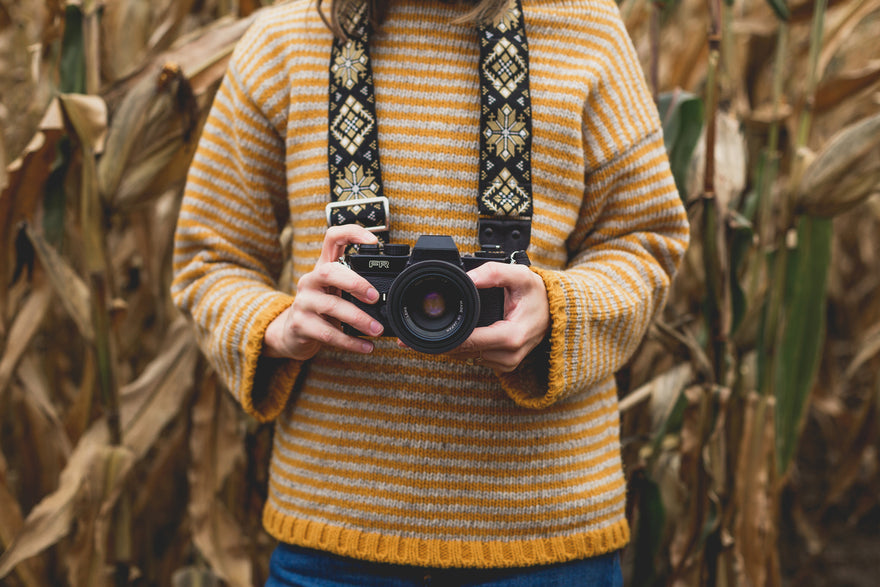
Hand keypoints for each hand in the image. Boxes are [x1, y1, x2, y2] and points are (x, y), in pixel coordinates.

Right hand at [263, 225, 384, 360]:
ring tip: (376, 329)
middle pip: (328, 272)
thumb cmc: (322, 309)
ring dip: (358, 318)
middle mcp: (310, 280)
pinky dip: (350, 341)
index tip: (374, 241)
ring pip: (330, 306)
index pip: (332, 238)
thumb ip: (356, 285)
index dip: (352, 233)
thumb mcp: (335, 291)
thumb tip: (390, 293)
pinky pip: (328, 333)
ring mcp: (303, 302)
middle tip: (374, 297)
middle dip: (354, 283)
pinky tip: (366, 346)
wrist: (292, 334)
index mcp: (323, 267)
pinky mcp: (300, 325)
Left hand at [446, 262, 549, 371]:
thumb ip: (494, 273)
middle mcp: (511, 355)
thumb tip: (469, 278)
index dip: (452, 333)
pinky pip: (479, 359)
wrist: (554, 311)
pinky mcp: (506, 365)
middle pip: (467, 351)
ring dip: (461, 343)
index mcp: (513, 336)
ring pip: (470, 357)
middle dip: (453, 338)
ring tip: (461, 324)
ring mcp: (509, 363)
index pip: (471, 342)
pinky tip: (473, 334)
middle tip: (445, 320)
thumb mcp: (520, 275)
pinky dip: (471, 348)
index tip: (442, 322)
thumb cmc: (537, 294)